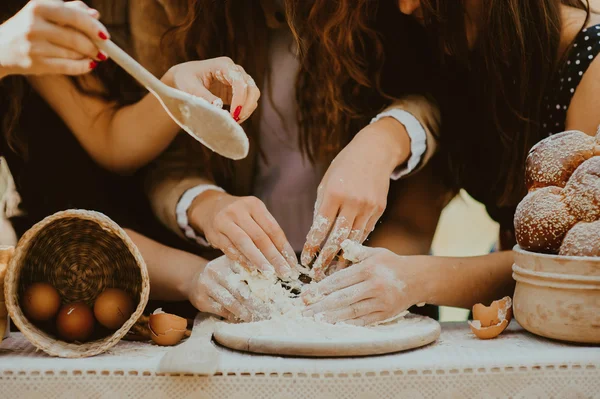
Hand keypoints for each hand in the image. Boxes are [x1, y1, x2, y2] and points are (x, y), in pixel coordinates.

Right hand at [0, 1, 109, 76]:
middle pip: (76, 37)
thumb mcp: (44, 12)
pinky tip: (89, 65)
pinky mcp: (37, 63)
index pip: (74, 16)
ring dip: (88, 56)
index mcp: (39, 7)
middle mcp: (34, 25)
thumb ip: (70, 9)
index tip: (105, 36)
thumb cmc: (29, 27)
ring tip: (91, 55)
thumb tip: (95, 15)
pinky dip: (83, 67)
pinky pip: (69, 67)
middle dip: (94, 46)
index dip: (93, 27)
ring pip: (74, 53)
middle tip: (104, 51)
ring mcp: (34, 46)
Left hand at [162, 57, 259, 122]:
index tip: (233, 114)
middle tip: (236, 120)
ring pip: (253, 95)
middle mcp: (234, 71)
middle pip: (251, 87)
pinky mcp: (237, 91)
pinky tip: (233, 119)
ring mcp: (238, 80)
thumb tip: (218, 106)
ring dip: (247, 110)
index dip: (240, 98)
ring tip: (234, 121)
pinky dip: (243, 112)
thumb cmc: (185, 79)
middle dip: (247, 105)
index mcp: (223, 65)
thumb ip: (203, 96)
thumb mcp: (189, 86)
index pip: (240, 81)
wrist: (184, 79)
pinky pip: (247, 102)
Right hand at [186, 256, 270, 321]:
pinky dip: (235, 317)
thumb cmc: (223, 274)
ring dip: (247, 313)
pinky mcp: (202, 300)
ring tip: (260, 319)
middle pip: (241, 290)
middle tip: (271, 312)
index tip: (276, 295)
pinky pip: (222, 311)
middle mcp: (216, 270)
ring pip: (231, 303)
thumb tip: (275, 283)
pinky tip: (245, 321)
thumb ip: (251, 271)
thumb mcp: (234, 266)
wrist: (194, 280)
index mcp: (228, 260)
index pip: (249, 271)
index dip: (264, 284)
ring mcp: (207, 285)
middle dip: (258, 303)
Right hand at [189, 191, 299, 279]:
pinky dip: (241, 259)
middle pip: (260, 236)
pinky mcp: (214, 233)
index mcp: (254, 205)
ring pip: (244, 242)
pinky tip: (251, 268)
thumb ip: (267, 232)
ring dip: (258, 259)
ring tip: (269, 272)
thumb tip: (285, 257)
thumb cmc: (240, 215)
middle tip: (284, 271)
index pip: (272, 228)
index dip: (283, 247)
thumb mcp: (254, 215)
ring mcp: (224, 221)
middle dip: (274, 256)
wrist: (210, 207)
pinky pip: (229, 248)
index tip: (292, 262)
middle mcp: (239, 210)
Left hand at [301, 119, 409, 279]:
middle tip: (317, 275)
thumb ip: (322, 208)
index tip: (305, 260)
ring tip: (332, 273)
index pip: (321, 227)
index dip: (312, 246)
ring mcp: (368, 207)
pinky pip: (365, 232)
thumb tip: (316, 235)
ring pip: (354, 239)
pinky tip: (348, 257)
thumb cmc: (344, 167)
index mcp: (334, 193)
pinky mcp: (379, 210)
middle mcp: (353, 202)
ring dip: (342, 258)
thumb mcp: (326, 183)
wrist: (374, 152)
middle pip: (338, 238)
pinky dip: (355, 245)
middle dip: (326, 259)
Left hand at [301, 241, 430, 325]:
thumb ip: (357, 250)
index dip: (321, 288)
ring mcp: (380, 302)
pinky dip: (348, 324)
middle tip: (303, 311)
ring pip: (351, 311)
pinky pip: (363, 321)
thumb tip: (341, 243)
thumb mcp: (375, 252)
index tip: (306, 294)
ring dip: (331, 317)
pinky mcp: (385, 314)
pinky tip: (334, 326)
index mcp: (368, 268)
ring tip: (314, 320)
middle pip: (342, 297)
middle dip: (320, 305)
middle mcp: (374, 285)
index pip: (340, 280)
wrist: (418, 279)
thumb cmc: (391, 264)